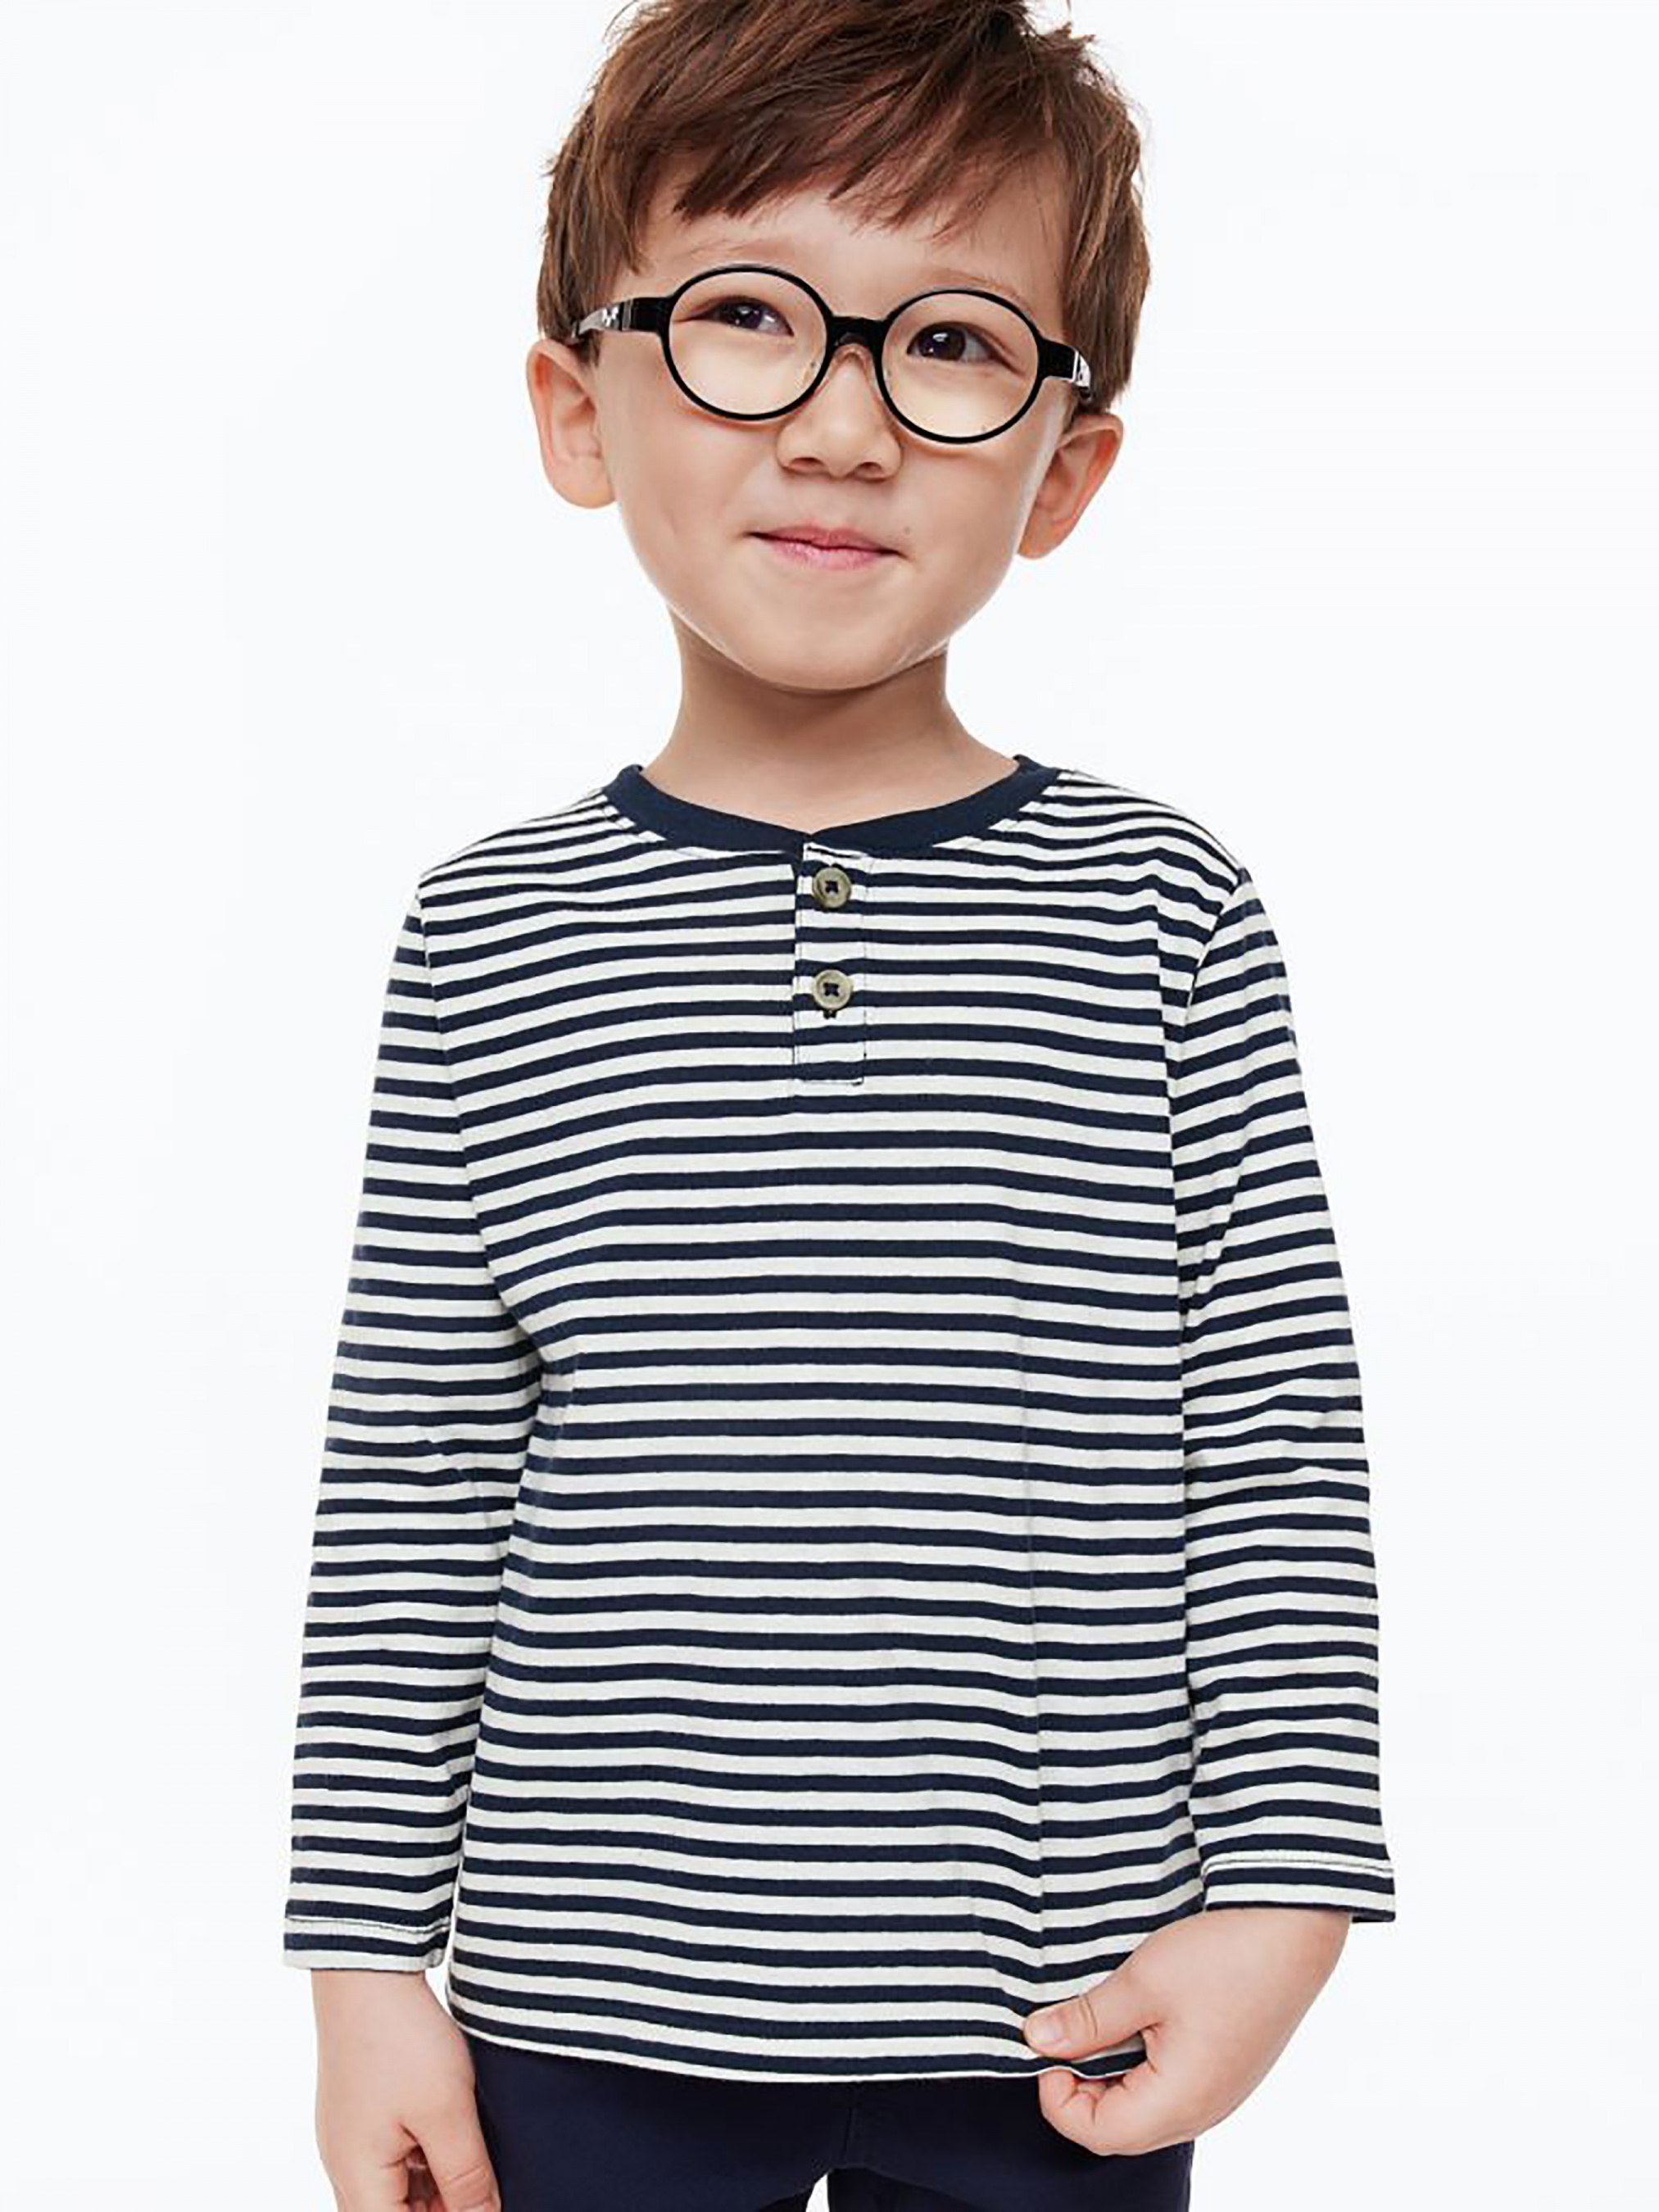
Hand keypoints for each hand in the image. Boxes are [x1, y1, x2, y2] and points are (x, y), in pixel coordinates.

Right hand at [311, 1969, 499, 2209]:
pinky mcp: (364, 2115)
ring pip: (399, 2192)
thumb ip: (466, 2176)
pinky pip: (396, 2160)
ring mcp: (353, 2140)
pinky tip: (462, 2140)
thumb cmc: (400, 2038)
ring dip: (439, 2189)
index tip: (485, 2207)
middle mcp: (347, 2168)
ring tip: (482, 2165)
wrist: (369, 1969)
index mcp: (358, 2180)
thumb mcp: (447, 2112)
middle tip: (491, 2189)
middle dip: (444, 2211)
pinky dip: (429, 2161)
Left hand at [1020, 1906, 1350, 2155]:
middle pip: (1122, 2129)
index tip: (1048, 2048)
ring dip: (1111, 2077)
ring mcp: (1221, 2093)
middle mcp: (1204, 2111)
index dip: (1058, 2099)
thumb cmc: (1223, 1957)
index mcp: (1180, 2102)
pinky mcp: (1229, 2071)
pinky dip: (1141, 2067)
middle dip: (1082, 2091)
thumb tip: (1038, 2040)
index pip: (1098, 2133)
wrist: (1294, 1928)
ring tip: (1099, 2023)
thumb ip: (1087, 2020)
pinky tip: (1136, 2022)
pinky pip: (1173, 2090)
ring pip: (1147, 2110)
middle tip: (1066, 2033)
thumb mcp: (1142, 1983)